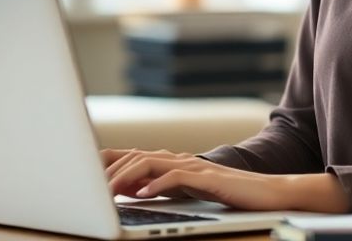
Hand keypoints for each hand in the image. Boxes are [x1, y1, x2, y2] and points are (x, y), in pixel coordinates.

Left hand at [100, 148, 347, 211]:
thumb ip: (159, 186)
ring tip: (107, 191)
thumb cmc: (228, 194)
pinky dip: (158, 185)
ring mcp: (194, 166)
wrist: (268, 193)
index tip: (83, 172)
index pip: (133, 155)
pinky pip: (177, 179)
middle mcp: (180, 159)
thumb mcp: (187, 191)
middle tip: (86, 183)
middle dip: (109, 169)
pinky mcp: (208, 178)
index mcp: (173, 161)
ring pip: (151, 164)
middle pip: (136, 157)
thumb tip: (128, 190)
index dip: (107, 161)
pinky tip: (143, 195)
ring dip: (126, 176)